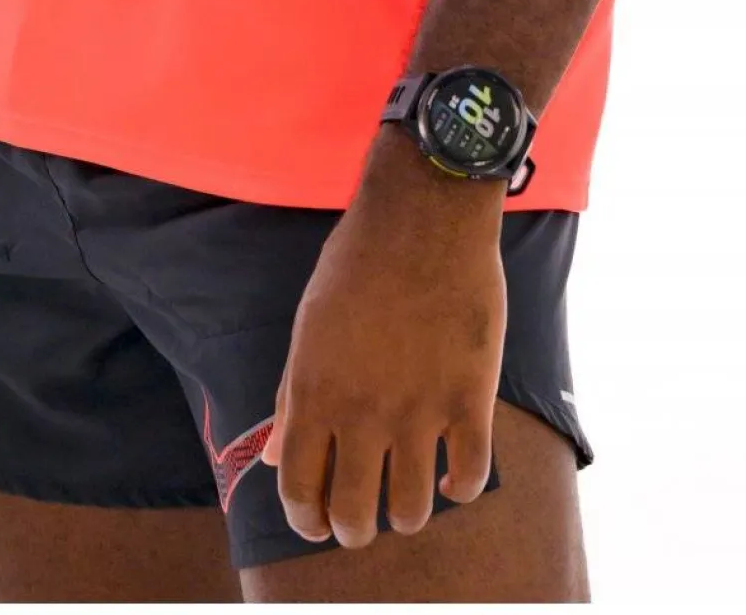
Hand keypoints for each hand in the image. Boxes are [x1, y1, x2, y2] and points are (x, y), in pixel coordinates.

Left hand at [260, 159, 505, 548]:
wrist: (422, 216)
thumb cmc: (357, 262)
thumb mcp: (309, 325)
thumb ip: (291, 396)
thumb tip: (274, 459)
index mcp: (315, 392)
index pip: (299, 491)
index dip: (306, 520)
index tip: (316, 524)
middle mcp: (363, 412)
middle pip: (353, 516)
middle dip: (352, 530)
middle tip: (359, 522)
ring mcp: (420, 410)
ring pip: (411, 510)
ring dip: (405, 516)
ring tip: (405, 502)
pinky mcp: (471, 399)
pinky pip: (470, 477)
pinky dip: (460, 488)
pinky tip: (452, 475)